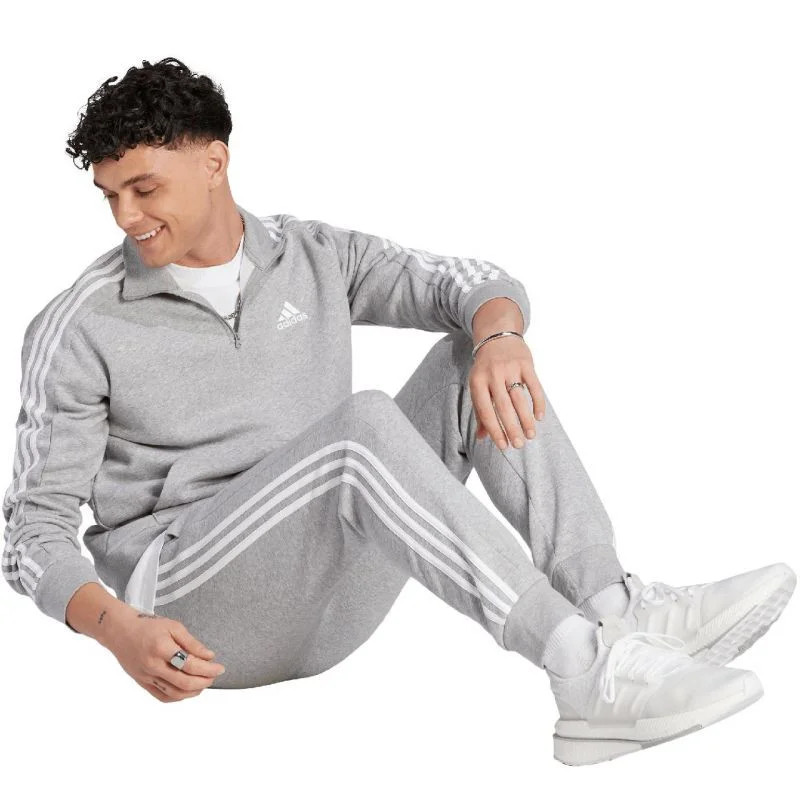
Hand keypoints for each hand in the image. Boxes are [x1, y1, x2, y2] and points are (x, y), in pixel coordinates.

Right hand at [105, 607, 225, 701]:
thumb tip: (209, 656)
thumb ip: (192, 642)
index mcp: (162, 648)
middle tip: (215, 676)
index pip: (190, 664)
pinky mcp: (142, 683)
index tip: (220, 667)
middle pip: (183, 682)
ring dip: (193, 691)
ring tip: (204, 683)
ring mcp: (146, 677)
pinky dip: (178, 697)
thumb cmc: (148, 626)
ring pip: (174, 693)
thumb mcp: (173, 626)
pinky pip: (162, 696)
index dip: (208, 668)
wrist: (120, 632)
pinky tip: (188, 690)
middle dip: (204, 681)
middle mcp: (153, 666)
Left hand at [469, 335, 544, 449]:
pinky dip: (538, 402)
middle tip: (519, 446)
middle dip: (512, 428)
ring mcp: (510, 368)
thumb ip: (480, 411)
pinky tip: (540, 417)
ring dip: (526, 419)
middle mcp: (493, 375)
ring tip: (531, 435)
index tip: (504, 446)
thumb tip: (482, 438)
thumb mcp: (478, 385)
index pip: (486, 411)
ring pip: (520, 399)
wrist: (496, 334)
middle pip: (503, 407)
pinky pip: (534, 386)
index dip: (494, 430)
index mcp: (477, 382)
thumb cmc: (485, 367)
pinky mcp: (526, 363)